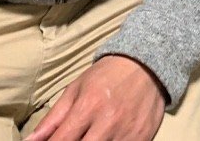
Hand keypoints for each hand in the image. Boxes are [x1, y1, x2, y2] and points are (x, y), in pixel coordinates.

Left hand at [26, 55, 165, 140]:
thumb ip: (52, 119)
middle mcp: (108, 122)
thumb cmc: (107, 76)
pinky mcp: (143, 138)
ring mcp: (127, 132)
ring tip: (91, 137)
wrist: (147, 64)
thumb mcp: (76, 90)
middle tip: (74, 139)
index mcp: (88, 107)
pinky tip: (108, 138)